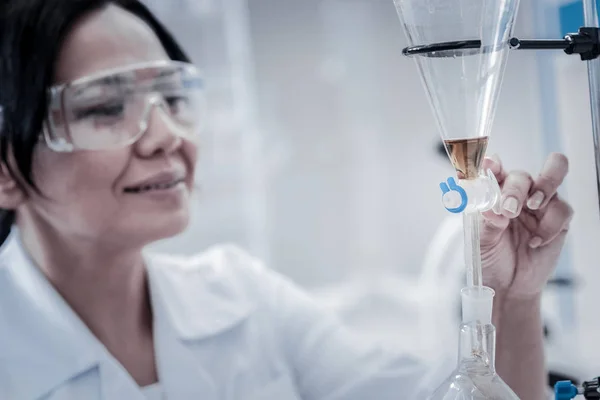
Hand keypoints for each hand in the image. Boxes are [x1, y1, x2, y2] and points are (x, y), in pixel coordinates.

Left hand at [479, 153, 572, 299]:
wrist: (508, 286)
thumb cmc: (491, 258)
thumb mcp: (481, 241)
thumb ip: (487, 222)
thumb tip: (492, 208)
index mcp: (494, 194)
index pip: (494, 170)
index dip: (493, 164)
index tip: (489, 165)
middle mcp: (517, 195)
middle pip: (523, 175)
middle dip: (516, 189)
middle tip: (509, 209)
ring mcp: (539, 206)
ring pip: (551, 179)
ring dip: (542, 189)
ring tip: (531, 206)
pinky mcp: (558, 221)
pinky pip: (562, 210)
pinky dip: (549, 225)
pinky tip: (534, 242)